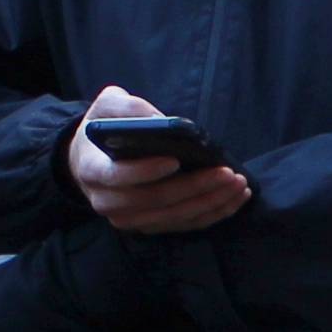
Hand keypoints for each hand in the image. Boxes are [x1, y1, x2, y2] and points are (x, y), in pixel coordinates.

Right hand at [67, 82, 250, 233]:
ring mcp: (130, 219)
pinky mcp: (150, 226)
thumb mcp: (108, 105)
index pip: (119, 177)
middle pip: (156, 201)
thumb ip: (128, 108)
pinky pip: (185, 224)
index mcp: (93, 171)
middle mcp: (108, 203)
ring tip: (239, 184)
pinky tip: (235, 198)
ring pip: (175, 216)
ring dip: (211, 202)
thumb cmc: (103, 128)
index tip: (175, 159)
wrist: (92, 158)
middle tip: (227, 172)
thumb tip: (160, 121)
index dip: (146, 171)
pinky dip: (213, 213)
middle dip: (195, 188)